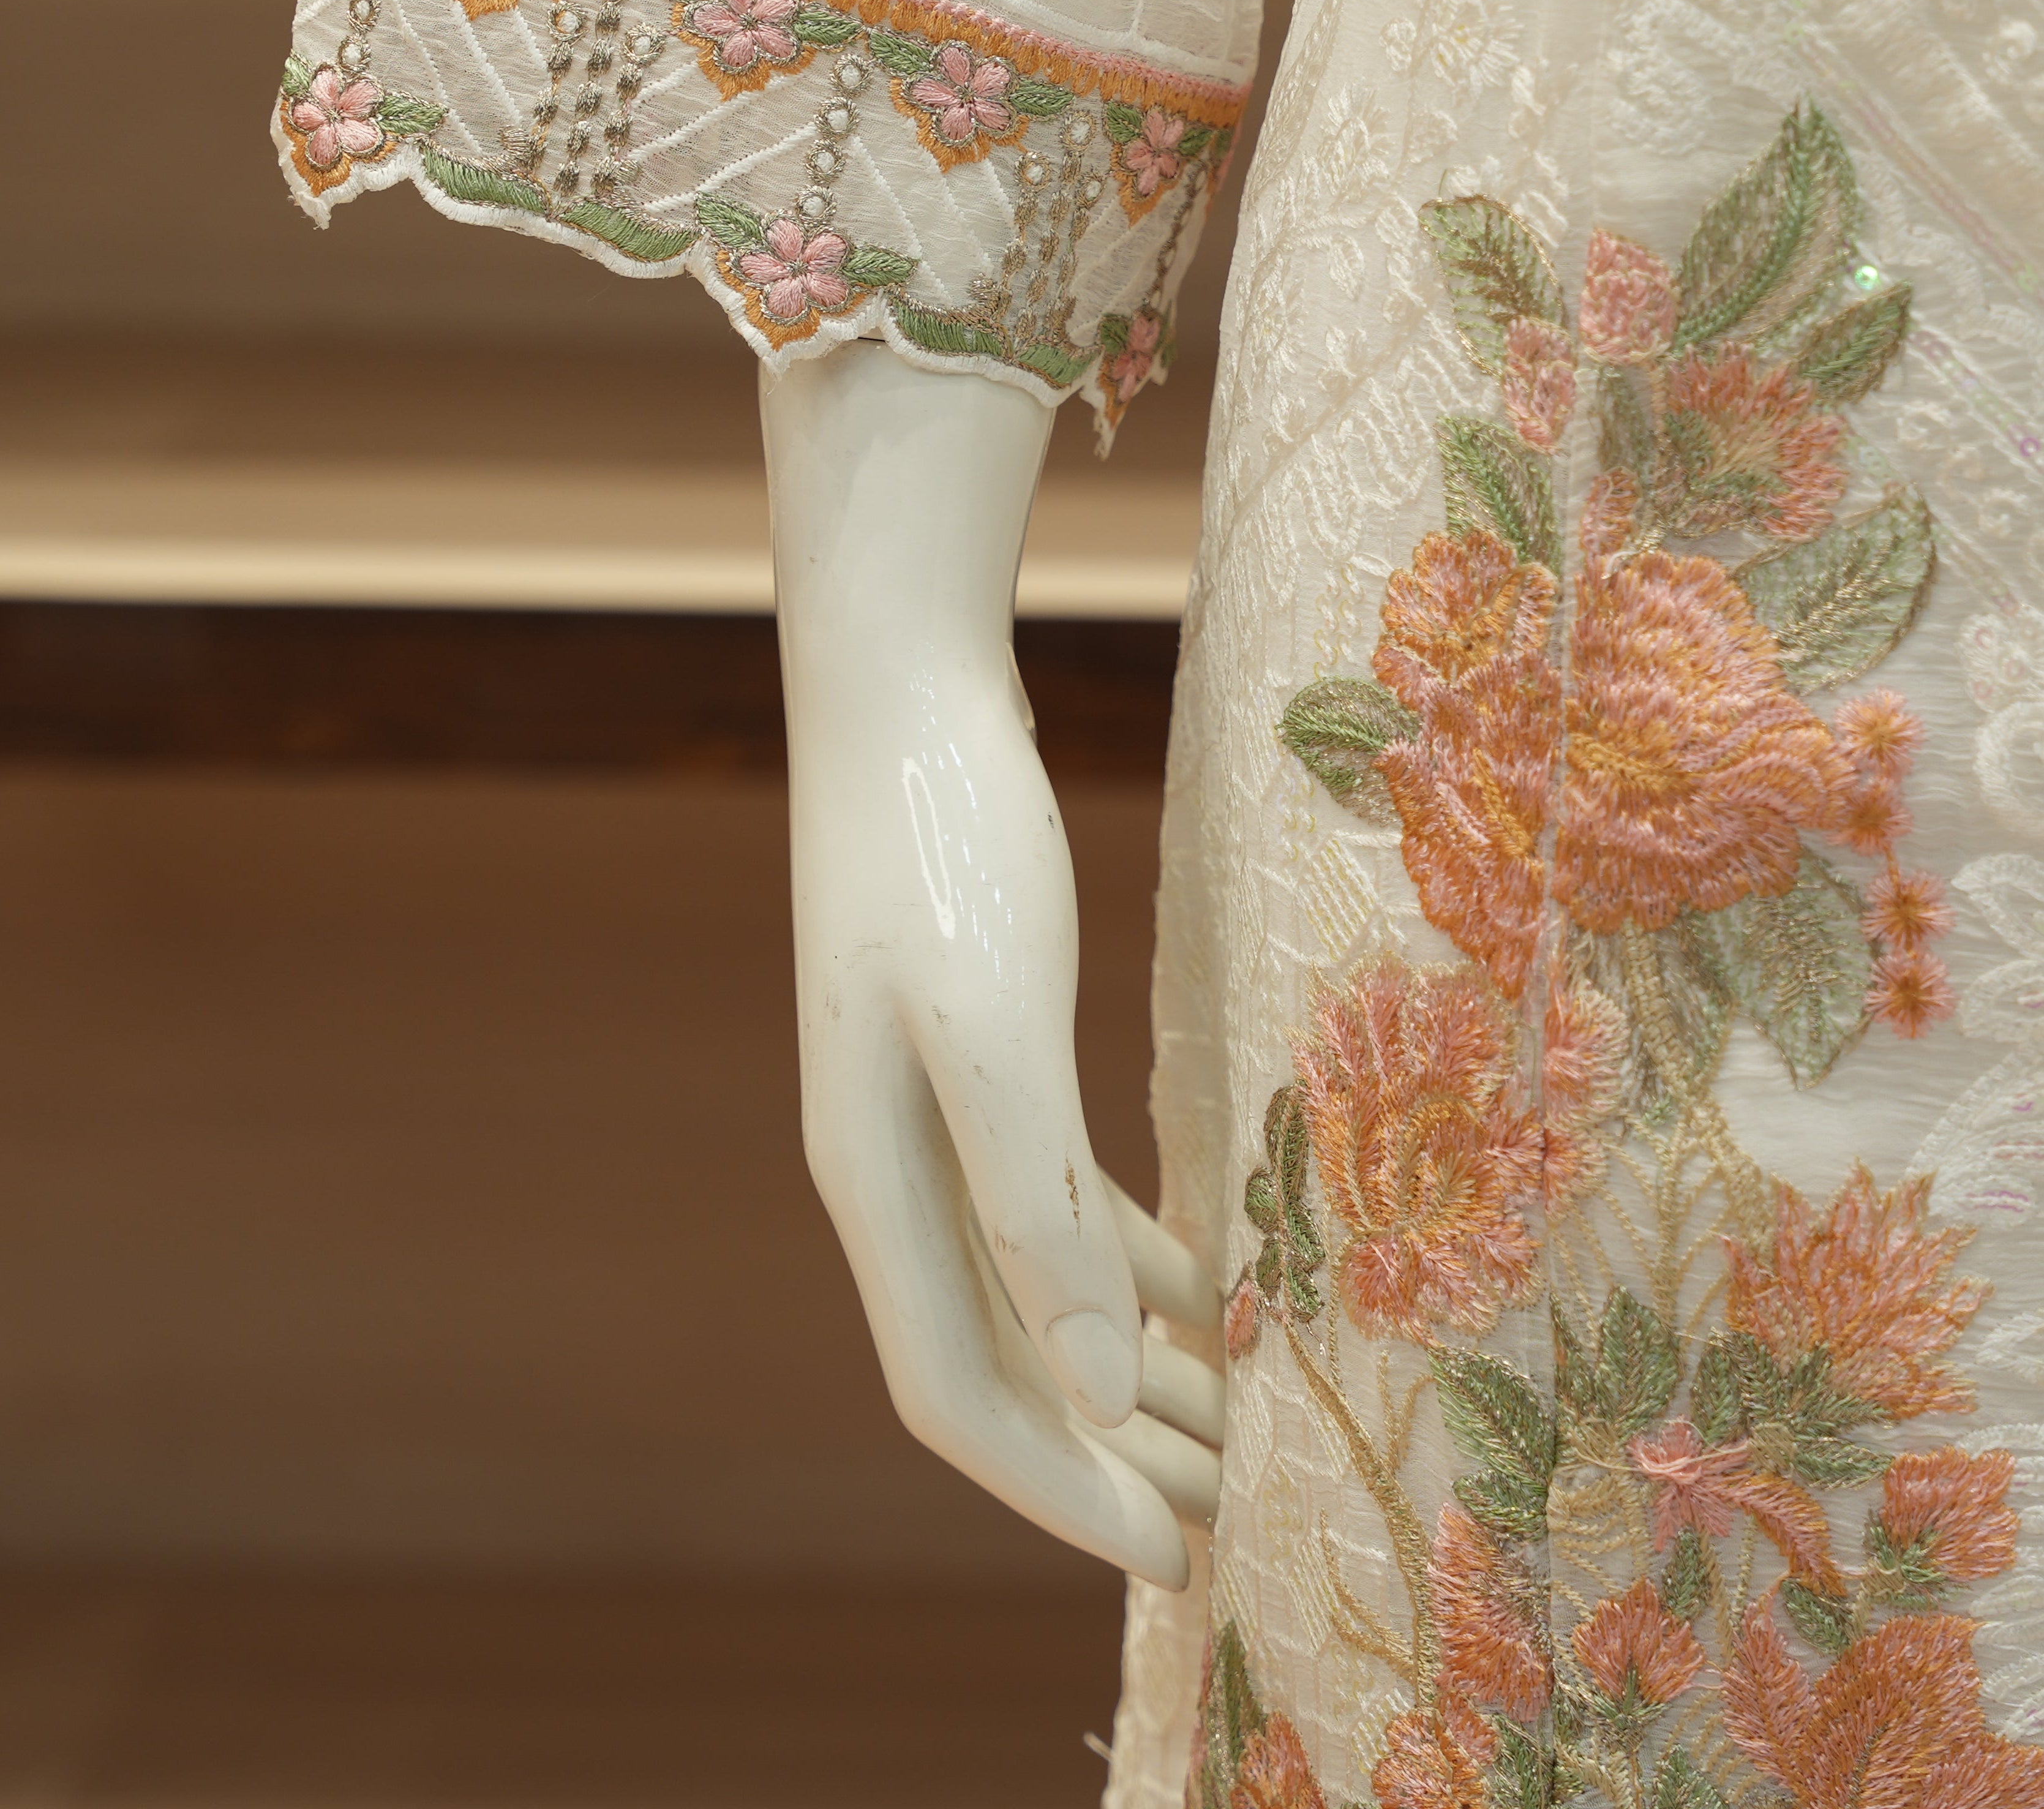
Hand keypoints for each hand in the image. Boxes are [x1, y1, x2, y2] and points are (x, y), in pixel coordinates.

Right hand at [761, 340, 1222, 1586]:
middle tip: (1236, 1515)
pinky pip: (1057, 1204)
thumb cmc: (942, 844)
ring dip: (1129, 1368)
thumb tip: (1095, 1377)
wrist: (902, 689)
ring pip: (1038, 1287)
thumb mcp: (992, 1026)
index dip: (1061, 1488)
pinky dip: (1129, 1264)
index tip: (1175, 1563)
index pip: (958, 1390)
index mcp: (879, 1179)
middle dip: (1110, 1450)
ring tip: (1239, 1425)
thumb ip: (1033, 1201)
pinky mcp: (986, 1050)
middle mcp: (897, 1166)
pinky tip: (1206, 1285)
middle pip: (1005, 1356)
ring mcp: (936, 1108)